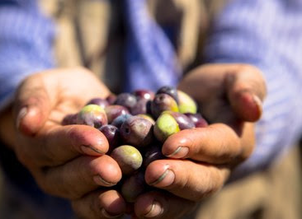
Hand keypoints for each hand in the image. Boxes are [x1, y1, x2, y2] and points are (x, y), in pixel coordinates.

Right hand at [0, 68, 126, 217]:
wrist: (77, 104)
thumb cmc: (59, 93)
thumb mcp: (44, 85)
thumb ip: (34, 99)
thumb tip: (26, 123)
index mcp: (35, 145)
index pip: (52, 146)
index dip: (74, 144)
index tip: (98, 142)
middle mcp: (51, 171)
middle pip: (67, 179)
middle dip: (91, 174)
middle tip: (114, 172)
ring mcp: (72, 184)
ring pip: (83, 198)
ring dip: (102, 201)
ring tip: (122, 202)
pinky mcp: (94, 190)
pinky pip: (101, 203)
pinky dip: (118, 206)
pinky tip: (134, 207)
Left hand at [132, 64, 266, 217]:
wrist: (199, 101)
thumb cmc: (218, 88)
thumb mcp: (237, 77)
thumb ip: (246, 87)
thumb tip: (253, 109)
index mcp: (234, 142)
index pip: (219, 147)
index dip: (197, 146)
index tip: (170, 144)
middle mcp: (216, 168)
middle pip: (202, 181)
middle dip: (177, 179)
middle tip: (153, 174)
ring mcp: (193, 178)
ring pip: (181, 199)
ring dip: (160, 202)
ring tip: (137, 204)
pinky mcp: (172, 182)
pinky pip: (160, 197)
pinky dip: (145, 203)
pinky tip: (124, 204)